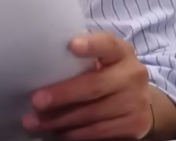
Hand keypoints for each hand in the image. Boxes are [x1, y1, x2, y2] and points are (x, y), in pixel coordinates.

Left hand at [22, 32, 153, 139]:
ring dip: (61, 120)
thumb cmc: (108, 73)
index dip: (91, 45)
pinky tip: (58, 131)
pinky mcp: (135, 124)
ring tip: (37, 121)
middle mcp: (133, 74)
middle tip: (36, 101)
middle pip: (95, 85)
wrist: (139, 99)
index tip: (71, 46)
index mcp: (122, 52)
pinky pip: (99, 131)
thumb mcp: (102, 58)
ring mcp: (136, 101)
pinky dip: (75, 133)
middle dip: (62, 95)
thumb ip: (82, 57)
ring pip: (93, 113)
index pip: (108, 44)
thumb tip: (43, 59)